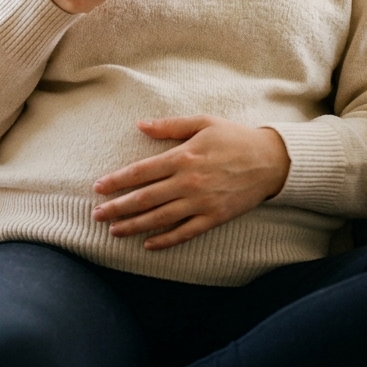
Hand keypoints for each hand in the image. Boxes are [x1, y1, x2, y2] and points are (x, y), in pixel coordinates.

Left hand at [92, 116, 290, 249]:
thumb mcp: (202, 122)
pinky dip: (165, 240)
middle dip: (117, 207)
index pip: (141, 172)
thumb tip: (139, 125)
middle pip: (144, 198)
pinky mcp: (214, 217)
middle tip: (96, 215)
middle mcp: (188, 182)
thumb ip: (169, 126)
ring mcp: (201, 202)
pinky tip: (148, 244)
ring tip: (114, 230)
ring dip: (134, 225)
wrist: (270, 160)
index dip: (117, 181)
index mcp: (183, 156)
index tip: (98, 188)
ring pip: (159, 218)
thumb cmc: (234, 137)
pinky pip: (184, 233)